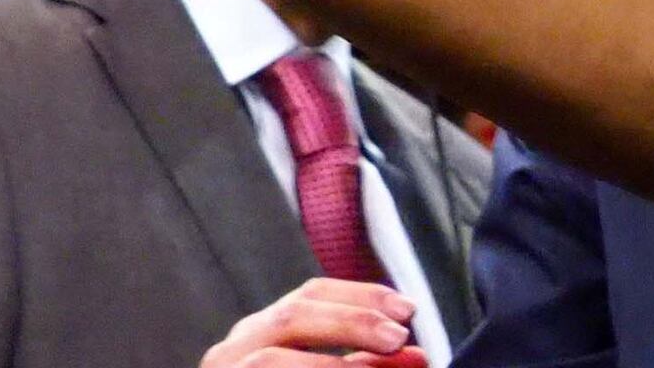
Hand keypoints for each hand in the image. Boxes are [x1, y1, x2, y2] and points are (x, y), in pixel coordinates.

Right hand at [202, 278, 425, 367]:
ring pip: (268, 360)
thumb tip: (417, 356)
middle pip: (294, 316)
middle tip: (396, 340)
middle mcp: (236, 347)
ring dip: (327, 366)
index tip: (407, 311)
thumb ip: (364, 366)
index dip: (362, 296)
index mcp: (263, 330)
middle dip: (350, 323)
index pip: (312, 293)